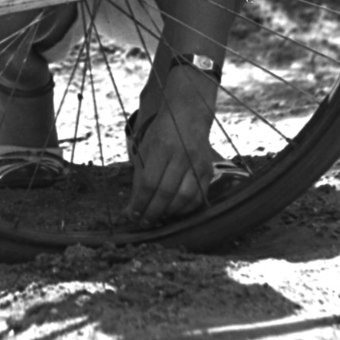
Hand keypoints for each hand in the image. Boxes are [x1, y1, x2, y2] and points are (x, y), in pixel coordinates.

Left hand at [126, 66, 216, 224]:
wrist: (188, 117)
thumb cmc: (162, 135)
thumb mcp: (145, 150)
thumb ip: (139, 180)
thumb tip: (130, 211)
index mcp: (162, 147)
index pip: (150, 182)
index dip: (140, 202)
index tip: (132, 215)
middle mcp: (183, 155)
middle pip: (167, 192)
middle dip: (153, 212)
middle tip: (144, 221)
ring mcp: (198, 163)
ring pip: (185, 198)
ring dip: (169, 213)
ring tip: (158, 216)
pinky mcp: (208, 171)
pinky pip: (198, 197)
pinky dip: (185, 209)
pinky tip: (174, 211)